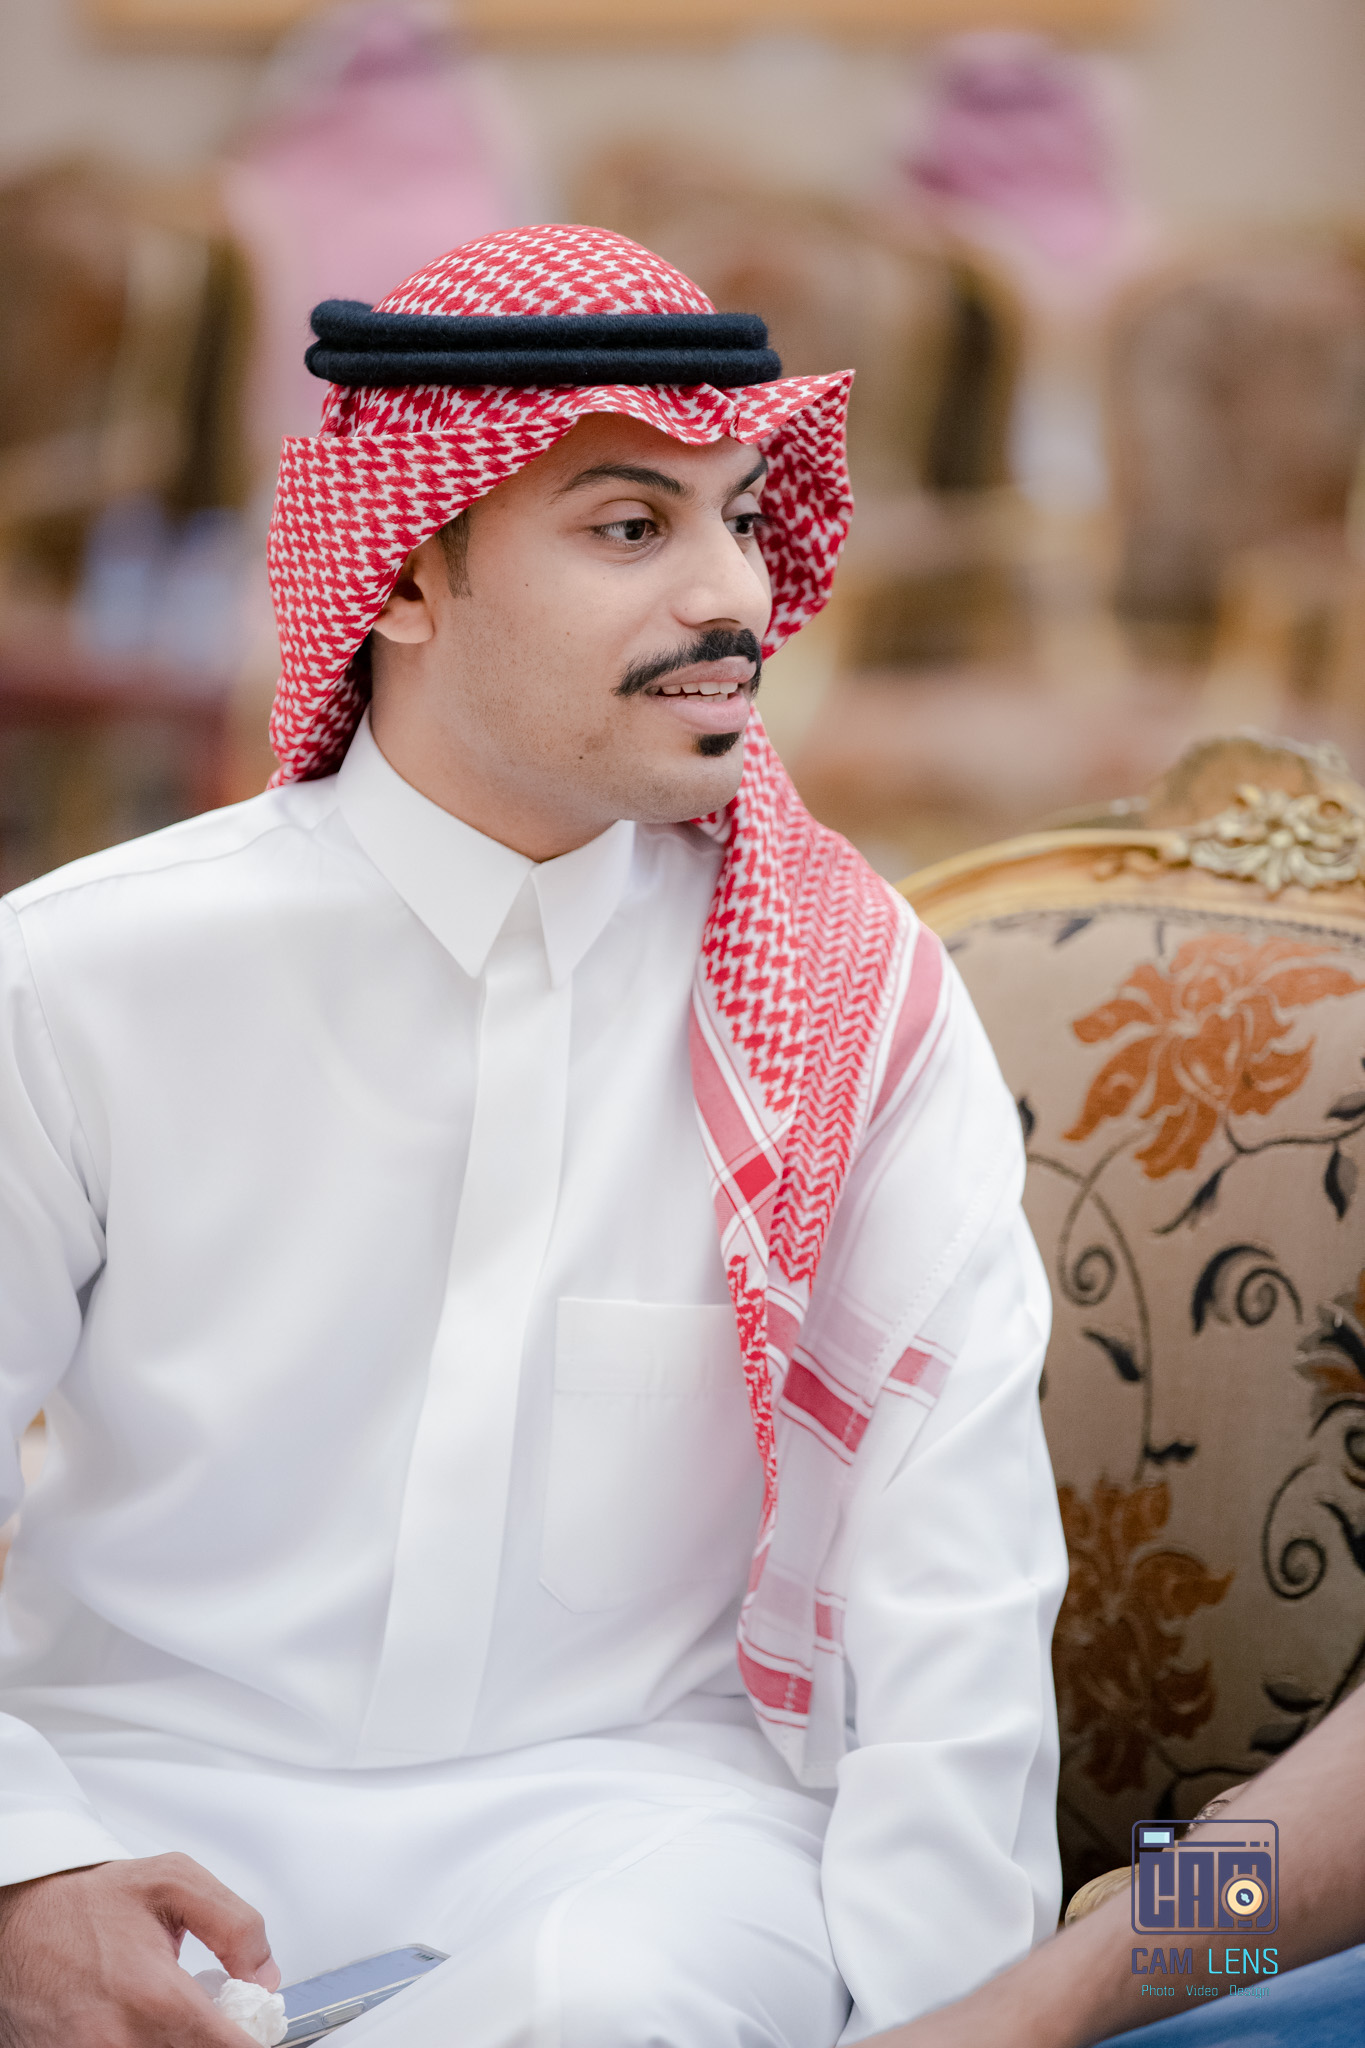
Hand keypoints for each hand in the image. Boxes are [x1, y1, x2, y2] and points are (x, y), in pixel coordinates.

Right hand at [0, 1853, 280, 2047]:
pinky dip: (150, 2046)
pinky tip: (149, 2028)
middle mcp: (122, 2043)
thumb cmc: (85, 1904)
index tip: (254, 2026)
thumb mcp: (173, 1881)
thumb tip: (264, 1975)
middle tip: (217, 2018)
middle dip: (216, 2041)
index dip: (251, 2039)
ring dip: (184, 2044)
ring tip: (178, 2018)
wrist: (16, 1925)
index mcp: (154, 1996)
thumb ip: (236, 1925)